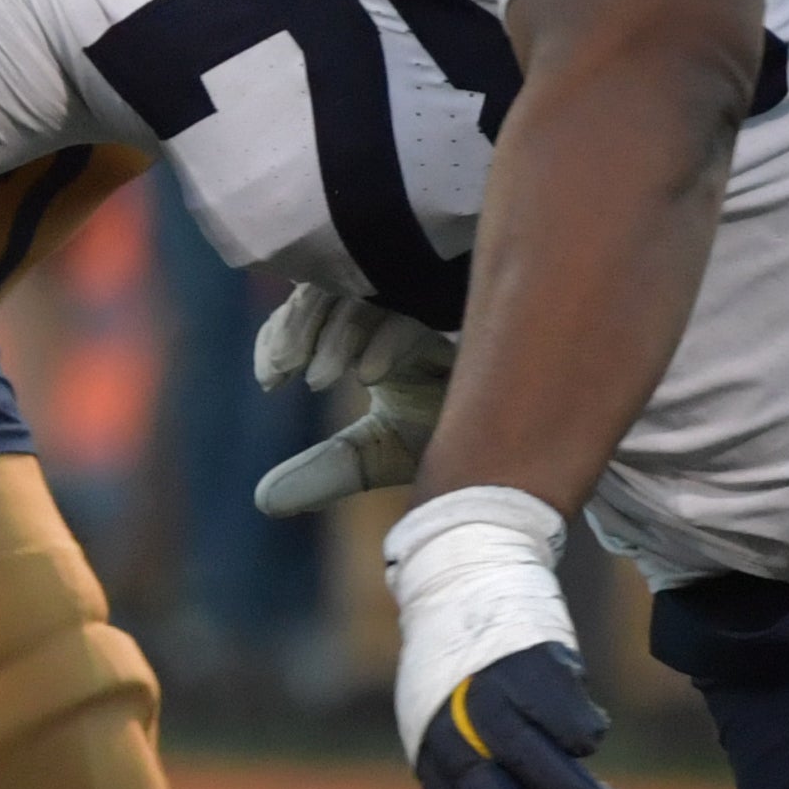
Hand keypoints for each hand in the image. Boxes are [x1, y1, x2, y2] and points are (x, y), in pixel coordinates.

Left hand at [253, 284, 454, 516]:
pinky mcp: (465, 318)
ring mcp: (430, 312)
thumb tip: (263, 499)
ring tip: (321, 379)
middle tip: (284, 372)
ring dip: (337, 331)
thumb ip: (325, 471)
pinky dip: (388, 339)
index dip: (282, 336)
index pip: (309, 309)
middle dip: (300, 327)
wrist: (525, 453)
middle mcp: (395, 315)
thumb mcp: (379, 458)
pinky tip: (370, 377)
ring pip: (368, 293)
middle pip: (331, 289)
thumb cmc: (457, 444)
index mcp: (368, 336)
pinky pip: (417, 312)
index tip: (271, 381)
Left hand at [384, 487, 644, 788]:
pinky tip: (591, 734)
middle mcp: (460, 741)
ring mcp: (494, 708)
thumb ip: (474, 774)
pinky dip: (587, 738)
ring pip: (550, 779)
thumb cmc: (459, 661)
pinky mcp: (529, 675)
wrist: (461, 573)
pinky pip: (571, 727)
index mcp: (436, 760)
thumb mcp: (444, 719)